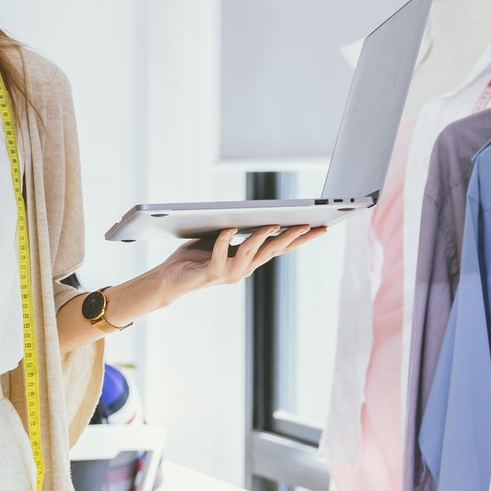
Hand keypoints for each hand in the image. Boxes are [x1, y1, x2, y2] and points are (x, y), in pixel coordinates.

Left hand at [155, 224, 326, 300]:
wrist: (170, 279)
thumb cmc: (195, 256)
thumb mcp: (221, 238)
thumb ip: (238, 229)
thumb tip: (255, 212)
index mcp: (249, 259)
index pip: (280, 248)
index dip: (301, 239)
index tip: (320, 227)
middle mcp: (244, 269)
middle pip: (273, 250)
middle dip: (292, 236)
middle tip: (308, 224)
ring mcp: (229, 273)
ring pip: (251, 252)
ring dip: (261, 236)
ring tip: (272, 222)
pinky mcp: (212, 273)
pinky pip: (221, 254)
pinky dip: (225, 240)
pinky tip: (229, 227)